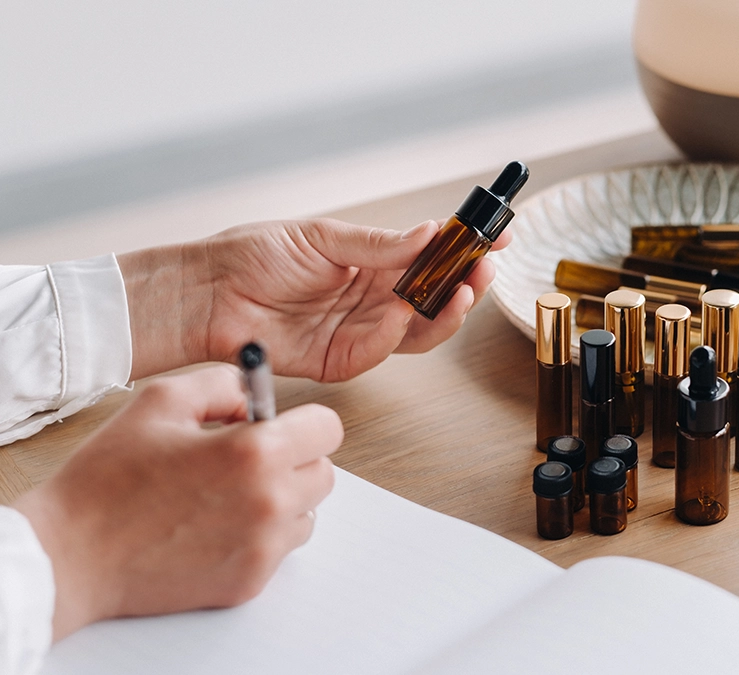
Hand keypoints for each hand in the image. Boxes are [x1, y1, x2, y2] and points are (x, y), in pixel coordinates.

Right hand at [13, 366, 340, 639]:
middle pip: (323, 474)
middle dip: (293, 462)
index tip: (278, 427)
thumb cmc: (109, 479)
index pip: (328, 429)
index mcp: (253, 453)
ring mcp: (262, 548)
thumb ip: (223, 385)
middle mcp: (269, 502)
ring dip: (281, 502)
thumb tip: (256, 396)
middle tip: (246, 462)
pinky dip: (258, 537)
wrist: (72, 554)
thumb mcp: (161, 402)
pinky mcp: (250, 581)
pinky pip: (279, 550)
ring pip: (305, 514)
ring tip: (225, 496)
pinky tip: (214, 527)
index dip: (301, 423)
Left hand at [119, 218, 510, 380]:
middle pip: (435, 297)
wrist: (205, 293)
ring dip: (446, 313)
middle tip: (486, 269)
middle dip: (467, 284)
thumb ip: (378, 243)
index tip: (499, 237)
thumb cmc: (252, 256)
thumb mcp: (322, 238)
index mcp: (372, 262)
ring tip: (463, 291)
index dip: (466, 250)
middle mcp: (372, 297)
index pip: (432, 257)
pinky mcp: (341, 359)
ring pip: (419, 329)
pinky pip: (381, 350)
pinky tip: (403, 311)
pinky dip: (397, 333)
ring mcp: (359, 330)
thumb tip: (430, 232)